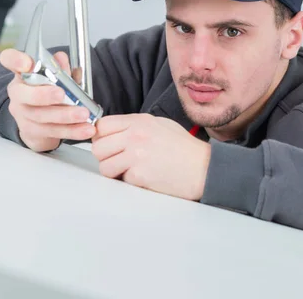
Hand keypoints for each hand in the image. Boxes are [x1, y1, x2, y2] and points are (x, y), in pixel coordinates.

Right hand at [0, 48, 95, 151]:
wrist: (38, 123)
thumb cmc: (46, 93)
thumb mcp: (54, 78)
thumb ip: (59, 68)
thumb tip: (61, 58)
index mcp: (22, 74)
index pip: (10, 60)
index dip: (15, 60)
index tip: (26, 63)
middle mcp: (18, 94)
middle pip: (25, 95)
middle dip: (44, 95)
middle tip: (61, 94)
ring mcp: (23, 114)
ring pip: (41, 116)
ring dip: (65, 115)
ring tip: (83, 113)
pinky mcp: (32, 131)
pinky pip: (52, 131)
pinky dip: (72, 130)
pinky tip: (85, 128)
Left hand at [91, 114, 211, 200]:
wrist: (204, 168)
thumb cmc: (185, 148)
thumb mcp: (160, 125)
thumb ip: (134, 126)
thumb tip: (112, 131)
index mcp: (139, 121)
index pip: (102, 125)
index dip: (101, 137)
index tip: (107, 143)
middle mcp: (135, 136)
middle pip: (98, 147)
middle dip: (106, 156)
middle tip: (119, 160)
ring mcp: (136, 155)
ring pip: (104, 166)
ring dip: (114, 171)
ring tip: (130, 170)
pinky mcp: (140, 175)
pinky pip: (121, 180)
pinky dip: (130, 181)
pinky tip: (144, 177)